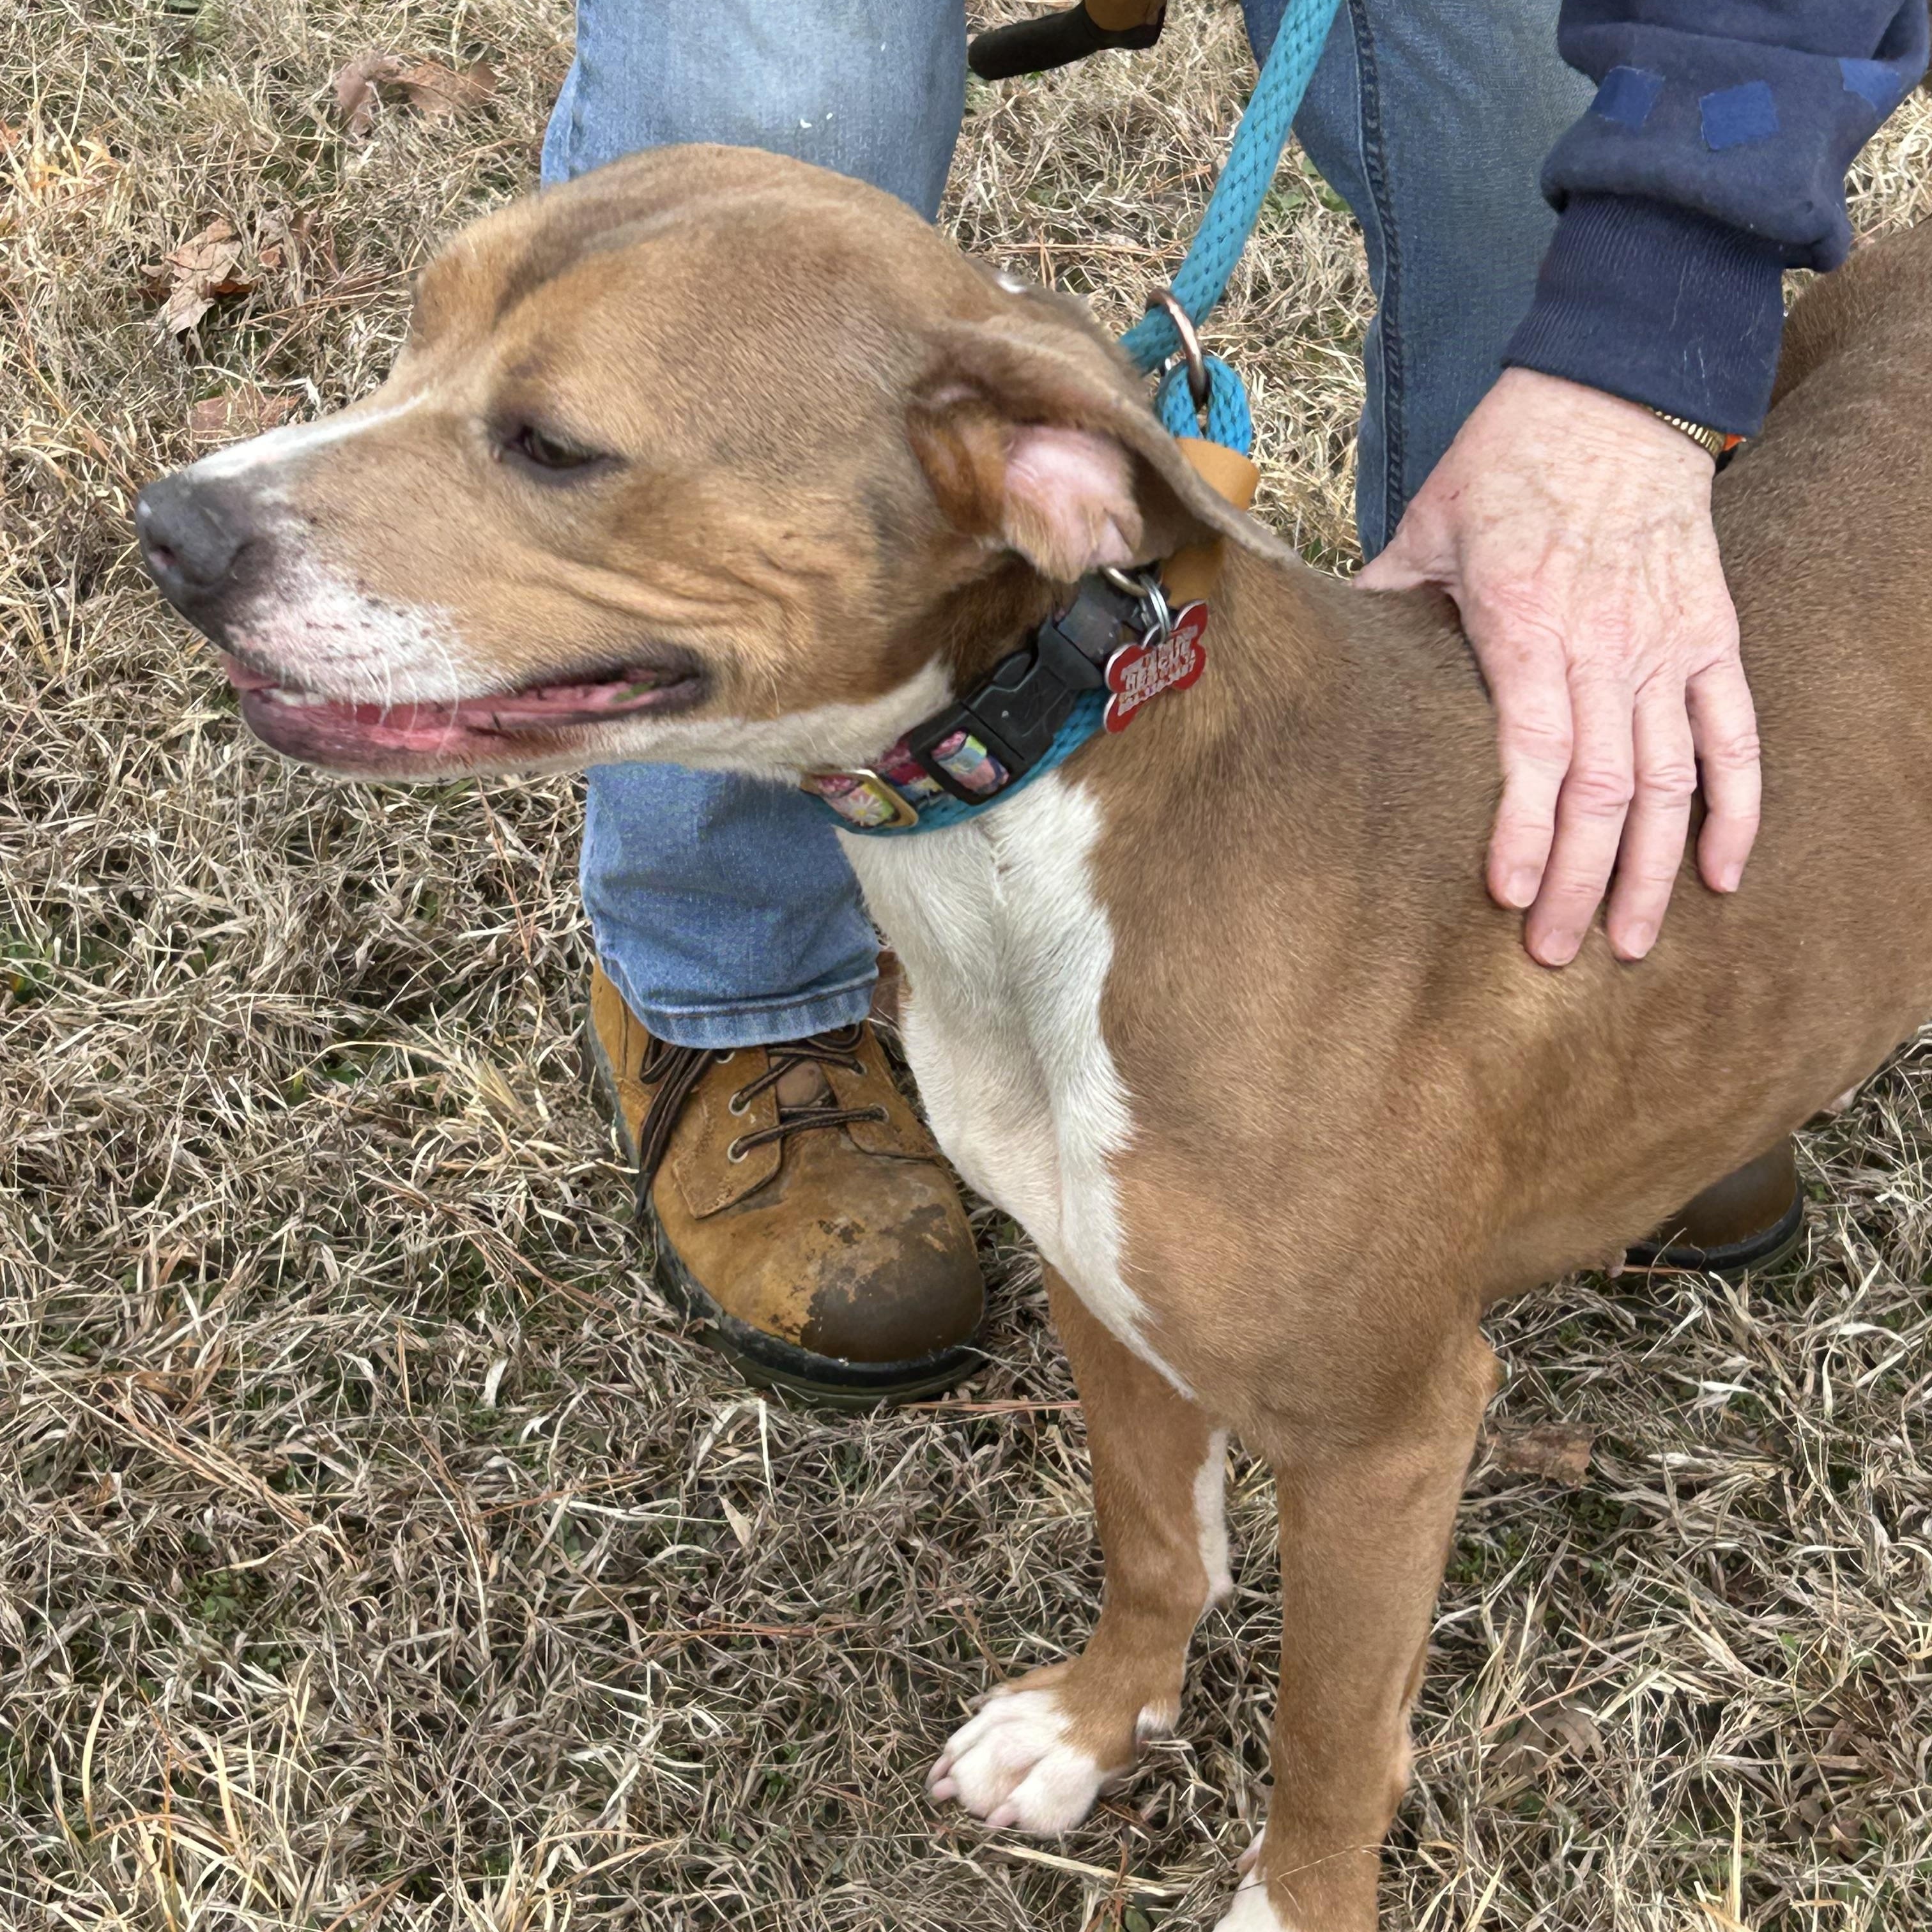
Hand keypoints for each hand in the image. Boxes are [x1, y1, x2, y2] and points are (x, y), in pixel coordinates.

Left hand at [1359, 368, 1760, 966]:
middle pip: (1602, 787)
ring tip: (1634, 942)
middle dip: (1580, 879)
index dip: (1522, 830)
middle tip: (1555, 953)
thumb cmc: (1508, 460)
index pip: (1533, 750)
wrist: (1615, 390)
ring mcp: (1667, 645)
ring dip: (1655, 867)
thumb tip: (1320, 648)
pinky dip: (1737, 807)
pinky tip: (1726, 876)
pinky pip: (1734, 734)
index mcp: (1527, 625)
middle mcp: (1606, 646)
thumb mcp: (1426, 524)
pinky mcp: (1711, 636)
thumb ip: (1380, 598)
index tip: (1506, 896)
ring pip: (1670, 779)